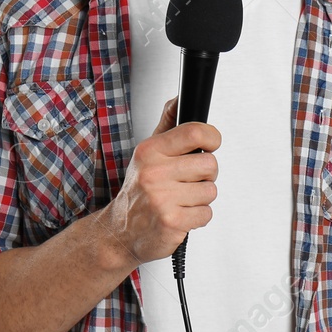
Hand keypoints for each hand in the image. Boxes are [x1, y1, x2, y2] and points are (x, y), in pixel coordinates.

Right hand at [101, 97, 219, 266]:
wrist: (120, 232)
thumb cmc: (139, 190)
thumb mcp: (147, 154)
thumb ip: (167, 125)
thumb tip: (178, 99)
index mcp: (150, 151)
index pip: (194, 132)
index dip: (211, 138)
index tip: (210, 144)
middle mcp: (154, 172)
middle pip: (210, 164)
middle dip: (204, 176)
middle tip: (186, 182)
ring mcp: (162, 198)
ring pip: (211, 191)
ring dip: (200, 199)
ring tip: (180, 201)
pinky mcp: (172, 222)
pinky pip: (207, 214)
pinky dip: (197, 218)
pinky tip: (180, 215)